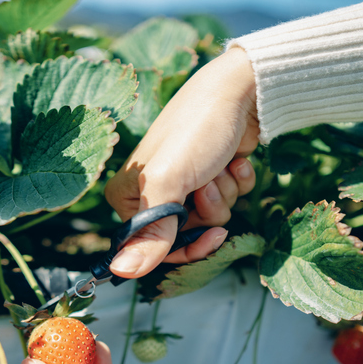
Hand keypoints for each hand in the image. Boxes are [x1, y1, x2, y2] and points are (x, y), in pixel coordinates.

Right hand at [104, 47, 258, 277]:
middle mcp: (151, 192)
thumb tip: (123, 272)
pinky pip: (229, 198)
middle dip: (207, 212)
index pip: (152, 248)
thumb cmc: (196, 130)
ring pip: (211, 217)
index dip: (186, 248)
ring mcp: (183, 183)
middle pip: (185, 235)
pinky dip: (237, 181)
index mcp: (127, 196)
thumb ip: (149, 231)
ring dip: (224, 194)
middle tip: (208, 183)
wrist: (239, 91)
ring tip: (220, 165)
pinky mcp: (210, 173)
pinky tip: (235, 159)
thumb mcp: (169, 183)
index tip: (212, 236)